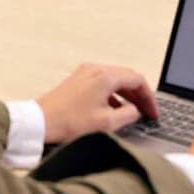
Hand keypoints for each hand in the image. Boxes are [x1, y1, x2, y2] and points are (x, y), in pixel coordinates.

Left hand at [36, 63, 159, 142]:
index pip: (137, 80)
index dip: (149, 97)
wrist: (40, 122)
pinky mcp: (77, 80)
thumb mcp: (106, 123)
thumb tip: (135, 111)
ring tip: (133, 112)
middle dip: (139, 95)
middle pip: (127, 77)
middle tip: (147, 112)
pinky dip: (113, 94)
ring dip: (126, 94)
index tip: (153, 112)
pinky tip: (113, 110)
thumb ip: (128, 115)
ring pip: (114, 79)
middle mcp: (95, 69)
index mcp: (105, 76)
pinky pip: (102, 83)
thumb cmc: (69, 122)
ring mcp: (84, 73)